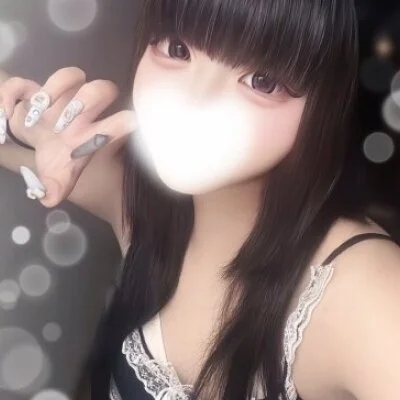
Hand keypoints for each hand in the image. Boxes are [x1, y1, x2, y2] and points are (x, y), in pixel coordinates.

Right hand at [0, 66, 135, 206]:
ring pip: (72, 76)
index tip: (125, 124)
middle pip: (101, 90)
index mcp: (95, 133)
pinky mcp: (33, 92)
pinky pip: (23, 83)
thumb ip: (57, 187)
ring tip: (38, 113)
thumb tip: (47, 198)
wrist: (39, 145)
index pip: (120, 122)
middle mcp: (84, 112)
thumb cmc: (58, 160)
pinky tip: (5, 113)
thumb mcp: (58, 177)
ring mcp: (61, 98)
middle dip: (88, 100)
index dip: (123, 122)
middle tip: (65, 124)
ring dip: (55, 89)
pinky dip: (11, 94)